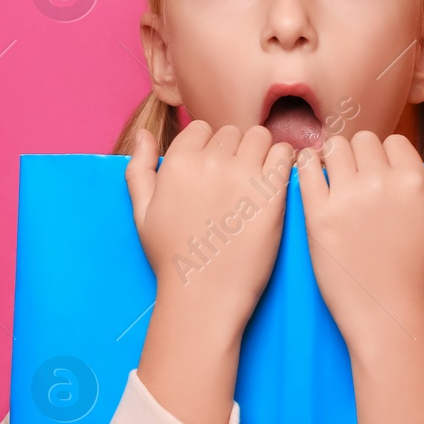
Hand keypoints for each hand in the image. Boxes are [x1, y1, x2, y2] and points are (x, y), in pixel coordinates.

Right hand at [125, 121, 296, 334]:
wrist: (203, 294)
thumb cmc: (172, 257)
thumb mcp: (141, 213)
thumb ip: (138, 170)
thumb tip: (141, 134)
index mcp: (177, 163)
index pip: (202, 129)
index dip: (209, 148)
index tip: (213, 174)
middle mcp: (209, 162)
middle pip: (232, 132)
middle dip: (235, 151)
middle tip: (235, 184)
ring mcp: (242, 175)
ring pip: (260, 137)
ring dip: (261, 153)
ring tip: (257, 182)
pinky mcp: (271, 192)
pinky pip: (284, 155)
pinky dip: (283, 163)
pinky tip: (275, 185)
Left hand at [296, 133, 423, 349]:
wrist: (388, 316)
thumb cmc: (421, 278)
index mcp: (415, 182)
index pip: (394, 142)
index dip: (387, 158)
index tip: (381, 179)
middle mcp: (381, 183)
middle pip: (362, 140)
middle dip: (360, 156)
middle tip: (356, 180)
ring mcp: (347, 198)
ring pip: (334, 148)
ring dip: (334, 158)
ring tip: (334, 180)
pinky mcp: (318, 215)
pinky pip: (306, 169)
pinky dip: (305, 165)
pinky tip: (311, 177)